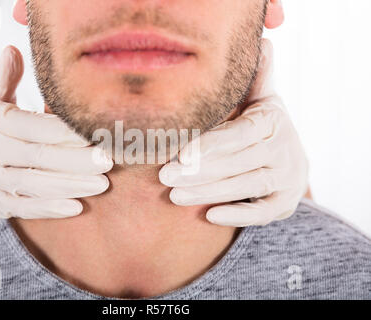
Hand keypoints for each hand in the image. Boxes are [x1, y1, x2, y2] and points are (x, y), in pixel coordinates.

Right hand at [0, 46, 112, 218]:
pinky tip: (77, 207)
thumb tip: (15, 48)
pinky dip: (50, 209)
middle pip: (38, 157)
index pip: (33, 126)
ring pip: (34, 185)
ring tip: (102, 183)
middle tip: (108, 159)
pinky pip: (25, 208)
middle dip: (76, 160)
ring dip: (70, 185)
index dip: (65, 131)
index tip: (94, 131)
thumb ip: (4, 77)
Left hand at [159, 39, 308, 226]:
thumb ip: (255, 78)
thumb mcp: (258, 101)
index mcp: (273, 121)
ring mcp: (288, 179)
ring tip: (174, 195)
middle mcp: (286, 149)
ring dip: (209, 192)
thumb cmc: (257, 126)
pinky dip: (237, 215)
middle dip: (200, 171)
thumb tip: (259, 42)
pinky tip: (208, 216)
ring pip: (247, 187)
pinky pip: (262, 213)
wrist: (286, 159)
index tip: (180, 154)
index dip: (212, 144)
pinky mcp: (285, 204)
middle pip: (240, 162)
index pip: (241, 133)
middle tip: (164, 176)